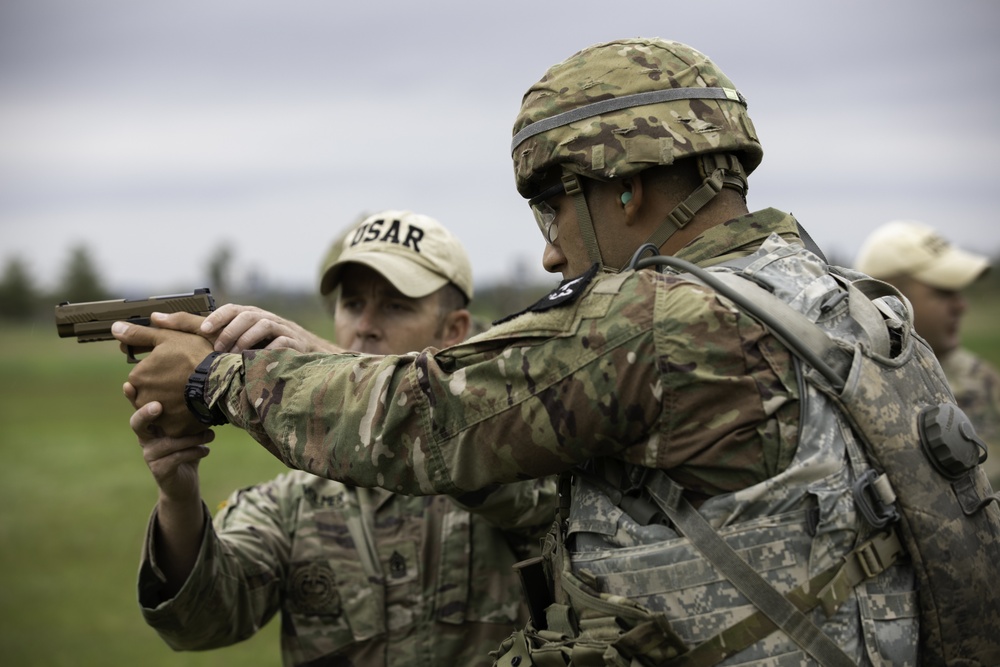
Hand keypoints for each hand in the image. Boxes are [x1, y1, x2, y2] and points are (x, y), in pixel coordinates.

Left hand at [113, 320, 214, 436]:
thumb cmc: (196, 357)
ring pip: (161, 410)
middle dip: (162, 388)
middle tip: (183, 380)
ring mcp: (157, 417)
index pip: (142, 375)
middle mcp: (142, 399)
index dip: (159, 370)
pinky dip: (182, 417)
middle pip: (149, 393)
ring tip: (189, 393)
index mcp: (138, 377)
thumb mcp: (167, 338)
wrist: (222, 382)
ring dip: (170, 404)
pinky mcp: (173, 429)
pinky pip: (174, 423)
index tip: (174, 367)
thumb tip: (115, 328)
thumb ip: (139, 334)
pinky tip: (193, 406)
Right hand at [131, 398, 212, 502]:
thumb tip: (208, 397)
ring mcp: (150, 456)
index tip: (127, 385)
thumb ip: (190, 418)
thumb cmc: (187, 451)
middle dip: (146, 413)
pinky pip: (178, 456)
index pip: (137, 409)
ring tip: (210, 435)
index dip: (130, 398)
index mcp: (151, 427)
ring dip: (193, 437)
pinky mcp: (160, 470)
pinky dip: (195, 451)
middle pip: (138, 424)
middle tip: (159, 406)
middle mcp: (145, 440)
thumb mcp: (188, 432)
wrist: (186, 483)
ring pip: (170, 442)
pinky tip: (206, 450)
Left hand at [198, 303, 341, 352]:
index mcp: (251, 316)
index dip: (218, 317)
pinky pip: (281, 341)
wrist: (305, 354)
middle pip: (247, 316)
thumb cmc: (267, 347)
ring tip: (235, 357)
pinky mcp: (295, 343)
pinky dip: (268, 349)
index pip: (232, 309)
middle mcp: (266, 318)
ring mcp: (282, 329)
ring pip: (263, 325)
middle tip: (218, 350)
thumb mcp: (244, 340)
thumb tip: (183, 329)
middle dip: (230, 332)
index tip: (203, 330)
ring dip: (246, 340)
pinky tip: (257, 360)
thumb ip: (219, 336)